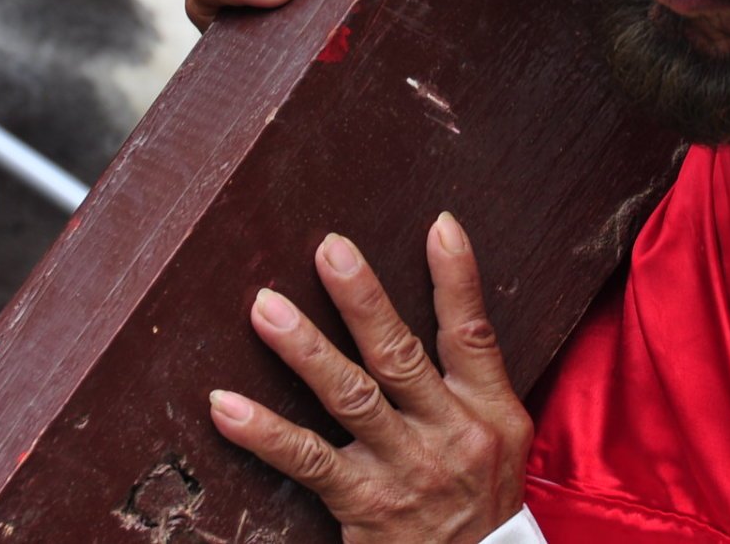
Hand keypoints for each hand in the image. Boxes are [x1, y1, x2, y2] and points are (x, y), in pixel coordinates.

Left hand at [209, 218, 531, 542]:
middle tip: (330, 250)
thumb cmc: (481, 496)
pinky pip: (308, 461)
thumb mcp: (502, 433)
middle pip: (400, 356)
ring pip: (351, 398)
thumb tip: (444, 297)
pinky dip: (265, 434)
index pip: (472, 333)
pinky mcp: (365, 505)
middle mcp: (449, 433)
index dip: (457, 278)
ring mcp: (405, 469)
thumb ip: (470, 376)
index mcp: (486, 409)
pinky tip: (227, 405)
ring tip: (266, 309)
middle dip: (363, 300)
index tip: (438, 225)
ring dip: (305, 349)